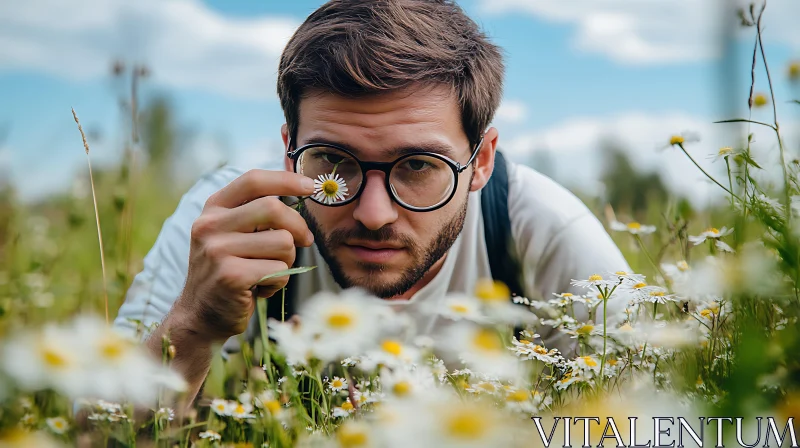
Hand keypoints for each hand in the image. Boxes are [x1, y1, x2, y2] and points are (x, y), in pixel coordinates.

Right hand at [173, 170, 315, 341]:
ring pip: (283, 242)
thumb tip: (302, 195)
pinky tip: (261, 289)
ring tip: (269, 272)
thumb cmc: (229, 270)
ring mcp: (218, 251)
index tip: (310, 187)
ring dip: (288, 261)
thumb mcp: (232, 233)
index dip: (286, 180)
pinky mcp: (231, 277)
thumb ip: (256, 213)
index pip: (253, 181)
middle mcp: (210, 225)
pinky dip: (280, 282)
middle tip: (305, 241)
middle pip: (273, 208)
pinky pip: (280, 271)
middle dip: (298, 226)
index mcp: (213, 208)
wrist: (201, 315)